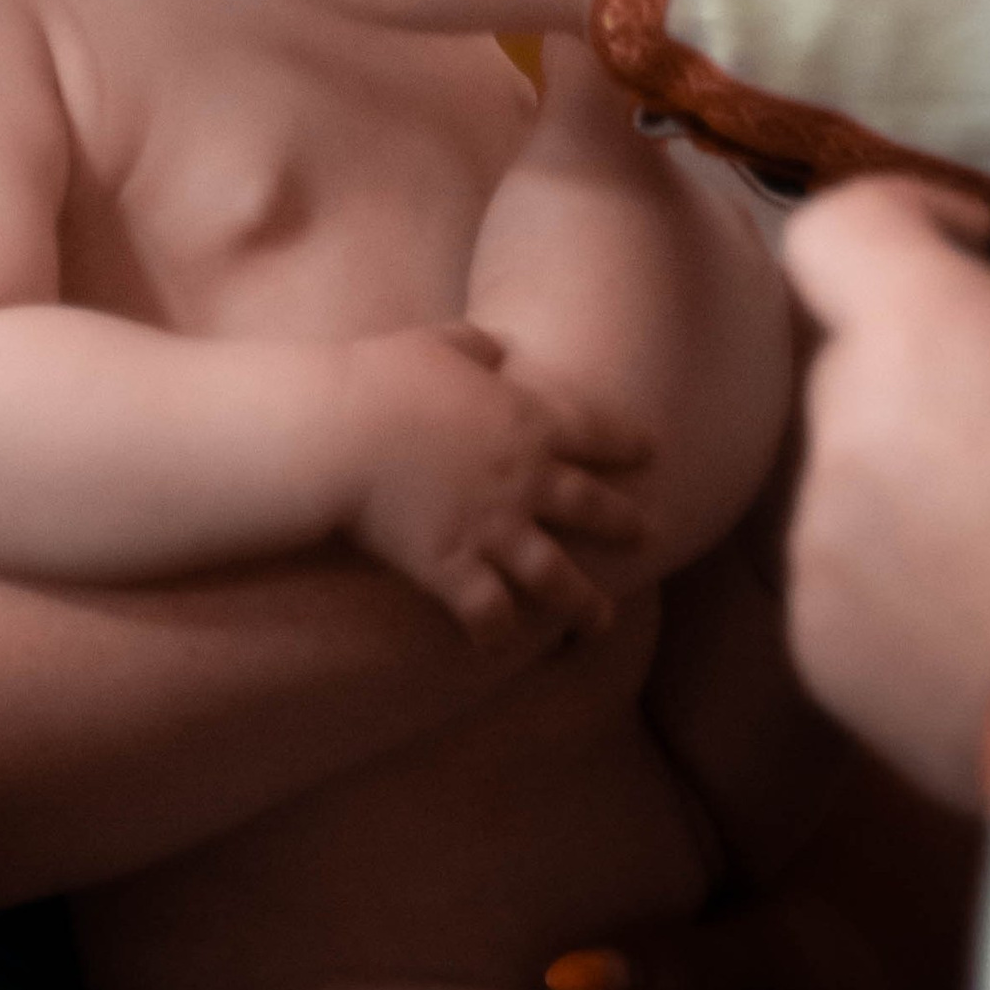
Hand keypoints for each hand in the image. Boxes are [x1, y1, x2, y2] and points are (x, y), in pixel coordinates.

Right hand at [335, 324, 650, 643]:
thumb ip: (474, 345)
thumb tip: (494, 348)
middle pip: (592, 508)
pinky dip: (498, 634)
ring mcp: (494, 530)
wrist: (337, 433)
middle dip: (624, 524)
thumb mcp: (435, 342)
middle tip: (648, 536)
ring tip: (600, 621)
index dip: (626, 443)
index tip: (651, 452)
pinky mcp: (455, 570)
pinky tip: (500, 646)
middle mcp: (526, 480)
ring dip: (584, 603)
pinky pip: (491, 614)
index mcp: (527, 420)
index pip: (596, 432)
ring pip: (558, 577)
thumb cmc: (378, 378)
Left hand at [781, 181, 989, 808]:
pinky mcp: (817, 650)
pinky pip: (856, 585)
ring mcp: (816, 547)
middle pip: (864, 364)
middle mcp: (839, 427)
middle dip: (943, 374)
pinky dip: (914, 590)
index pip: (837, 228)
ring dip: (929, 487)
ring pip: (861, 480)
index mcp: (916, 331)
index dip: (909, 224)